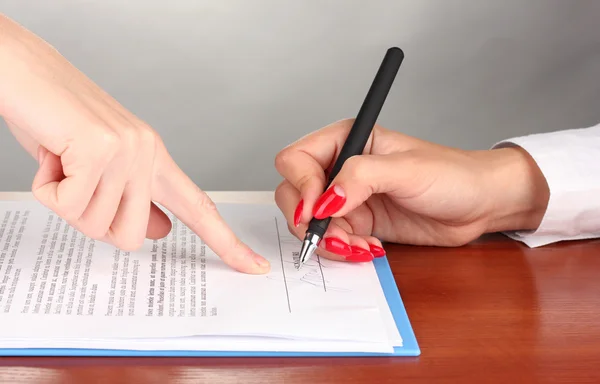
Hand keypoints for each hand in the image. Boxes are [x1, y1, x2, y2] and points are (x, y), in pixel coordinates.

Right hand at [0, 14, 268, 273]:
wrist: (23, 70)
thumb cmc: (57, 120)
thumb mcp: (102, 166)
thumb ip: (135, 199)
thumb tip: (162, 232)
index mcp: (154, 159)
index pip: (199, 208)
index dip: (227, 242)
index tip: (255, 267)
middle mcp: (148, 155)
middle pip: (133, 238)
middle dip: (95, 223)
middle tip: (76, 185)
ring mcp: (127, 151)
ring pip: (95, 225)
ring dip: (67, 202)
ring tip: (61, 163)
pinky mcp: (100, 149)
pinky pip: (68, 206)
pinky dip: (47, 188)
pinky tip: (50, 155)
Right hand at [274, 119, 549, 261]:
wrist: (479, 205)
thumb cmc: (452, 175)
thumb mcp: (406, 169)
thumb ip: (361, 177)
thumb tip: (324, 200)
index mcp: (346, 140)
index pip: (296, 159)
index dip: (301, 186)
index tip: (317, 210)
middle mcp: (341, 167)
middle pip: (294, 193)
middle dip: (309, 221)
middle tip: (334, 236)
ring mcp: (347, 197)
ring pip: (309, 222)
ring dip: (327, 240)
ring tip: (358, 246)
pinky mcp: (357, 222)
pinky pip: (331, 239)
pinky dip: (342, 250)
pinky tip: (368, 249)